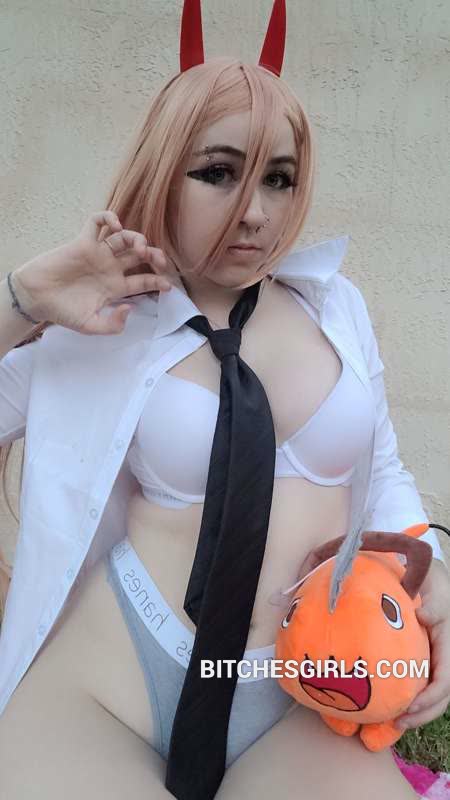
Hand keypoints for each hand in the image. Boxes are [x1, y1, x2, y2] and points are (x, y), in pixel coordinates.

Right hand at [12, 210, 173, 334]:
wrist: (37, 299)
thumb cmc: (62, 312)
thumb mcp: (90, 326)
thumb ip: (112, 325)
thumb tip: (129, 308)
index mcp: (115, 287)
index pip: (143, 280)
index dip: (158, 282)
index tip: (168, 286)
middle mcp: (110, 268)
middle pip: (139, 255)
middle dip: (154, 255)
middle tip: (159, 261)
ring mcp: (98, 253)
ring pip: (124, 237)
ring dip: (137, 238)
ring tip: (140, 248)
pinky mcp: (83, 242)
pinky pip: (97, 222)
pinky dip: (108, 217)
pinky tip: (116, 224)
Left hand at [396, 558, 449, 729]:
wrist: (428, 578)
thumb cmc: (431, 584)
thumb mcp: (434, 590)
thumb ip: (433, 603)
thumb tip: (424, 616)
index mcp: (447, 646)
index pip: (443, 682)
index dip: (429, 699)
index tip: (410, 706)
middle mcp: (444, 658)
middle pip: (440, 698)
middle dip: (422, 714)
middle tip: (398, 723)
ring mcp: (434, 660)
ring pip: (432, 696)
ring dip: (416, 713)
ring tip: (393, 722)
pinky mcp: (423, 660)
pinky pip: (419, 684)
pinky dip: (409, 699)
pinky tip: (391, 707)